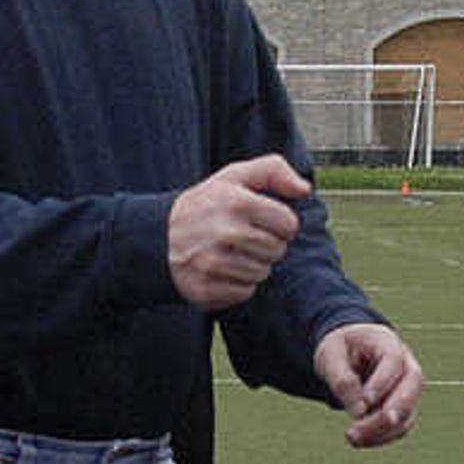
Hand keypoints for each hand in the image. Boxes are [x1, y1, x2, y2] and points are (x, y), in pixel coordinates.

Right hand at [168, 156, 306, 309]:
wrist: (159, 235)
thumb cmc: (207, 204)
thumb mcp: (236, 175)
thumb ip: (274, 171)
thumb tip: (304, 189)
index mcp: (237, 202)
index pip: (289, 224)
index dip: (280, 222)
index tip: (262, 220)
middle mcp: (224, 233)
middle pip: (278, 251)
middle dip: (268, 245)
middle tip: (245, 236)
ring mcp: (212, 263)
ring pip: (262, 274)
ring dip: (253, 265)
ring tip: (232, 252)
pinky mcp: (205, 288)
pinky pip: (245, 292)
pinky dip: (238, 283)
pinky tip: (222, 269)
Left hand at [312, 322, 421, 447]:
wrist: (346, 355)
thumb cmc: (339, 350)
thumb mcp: (330, 356)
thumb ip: (342, 380)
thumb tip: (358, 411)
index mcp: (387, 342)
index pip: (393, 360)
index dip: (382, 382)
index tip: (365, 401)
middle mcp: (405, 363)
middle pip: (412, 385)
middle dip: (393, 409)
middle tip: (367, 425)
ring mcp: (407, 387)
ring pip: (408, 411)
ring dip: (383, 429)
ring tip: (351, 437)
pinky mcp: (402, 407)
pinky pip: (400, 426)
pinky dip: (381, 437)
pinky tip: (358, 440)